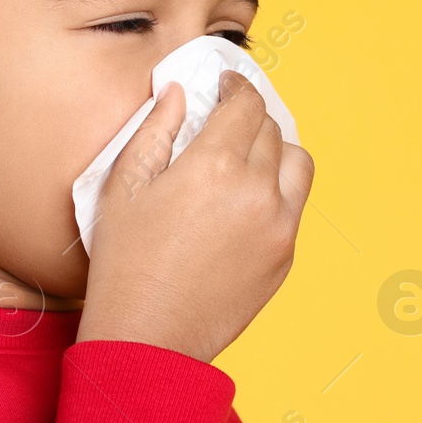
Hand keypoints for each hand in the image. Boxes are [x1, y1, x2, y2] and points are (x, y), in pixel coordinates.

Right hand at [77, 70, 314, 362]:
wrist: (149, 336)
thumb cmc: (125, 262)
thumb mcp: (124, 186)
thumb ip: (155, 129)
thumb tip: (179, 93)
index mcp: (215, 165)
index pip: (245, 104)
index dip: (236, 86)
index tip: (225, 86)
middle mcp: (257, 190)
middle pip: (271, 129)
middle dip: (249, 118)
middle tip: (227, 121)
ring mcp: (278, 225)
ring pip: (297, 163)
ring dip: (275, 150)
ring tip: (247, 158)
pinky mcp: (284, 255)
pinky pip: (293, 206)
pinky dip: (277, 191)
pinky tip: (244, 201)